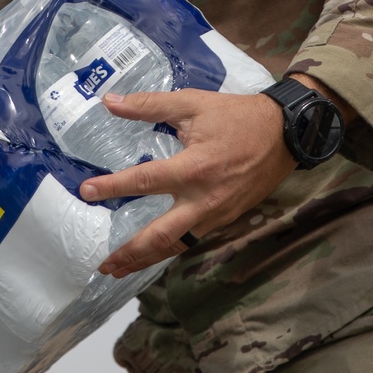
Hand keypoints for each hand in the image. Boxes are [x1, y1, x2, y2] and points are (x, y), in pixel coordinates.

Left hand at [79, 88, 296, 277]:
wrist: (286, 135)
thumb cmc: (237, 117)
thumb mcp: (193, 103)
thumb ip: (149, 104)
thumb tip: (109, 101)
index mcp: (193, 168)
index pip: (144, 181)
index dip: (112, 188)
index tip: (85, 192)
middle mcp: (202, 200)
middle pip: (160, 236)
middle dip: (130, 253)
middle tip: (102, 265)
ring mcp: (215, 214)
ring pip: (176, 246)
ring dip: (146, 260)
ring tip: (119, 270)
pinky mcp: (224, 220)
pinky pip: (192, 240)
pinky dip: (169, 251)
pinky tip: (152, 255)